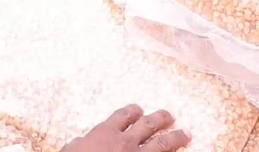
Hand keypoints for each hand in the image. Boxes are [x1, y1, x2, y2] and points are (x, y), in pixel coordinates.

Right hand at [61, 107, 189, 151]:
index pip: (123, 116)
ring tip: (186, 134)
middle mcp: (126, 142)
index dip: (133, 111)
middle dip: (161, 119)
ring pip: (162, 144)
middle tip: (170, 116)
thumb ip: (81, 143)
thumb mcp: (72, 149)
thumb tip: (82, 142)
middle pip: (148, 125)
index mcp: (107, 132)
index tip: (139, 109)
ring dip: (176, 138)